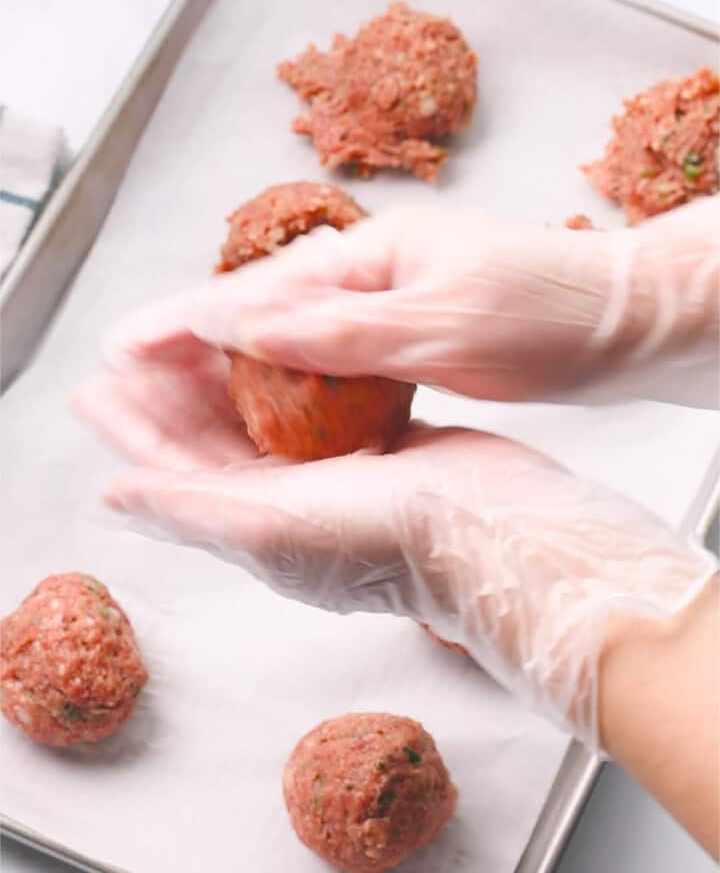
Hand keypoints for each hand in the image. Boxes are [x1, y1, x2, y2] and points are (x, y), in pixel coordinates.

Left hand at [74, 368, 713, 747]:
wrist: (495, 529)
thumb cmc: (387, 540)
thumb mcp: (273, 528)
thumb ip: (189, 507)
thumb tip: (113, 496)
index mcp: (259, 529)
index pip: (178, 474)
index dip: (136, 430)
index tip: (100, 388)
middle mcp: (292, 506)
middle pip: (215, 441)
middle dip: (173, 397)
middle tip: (139, 349)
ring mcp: (338, 475)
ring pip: (264, 418)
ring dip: (227, 380)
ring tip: (194, 337)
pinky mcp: (381, 443)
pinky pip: (319, 405)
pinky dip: (290, 375)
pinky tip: (273, 342)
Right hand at [99, 204, 718, 405]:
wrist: (623, 321)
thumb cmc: (550, 312)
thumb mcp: (442, 324)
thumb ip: (344, 330)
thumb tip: (248, 327)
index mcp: (371, 256)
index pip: (258, 290)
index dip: (186, 321)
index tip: (126, 346)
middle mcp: (371, 273)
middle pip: (264, 309)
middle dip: (195, 342)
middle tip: (132, 378)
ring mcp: (389, 303)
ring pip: (294, 336)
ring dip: (237, 366)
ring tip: (182, 400)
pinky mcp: (409, 335)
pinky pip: (333, 359)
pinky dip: (294, 382)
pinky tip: (272, 406)